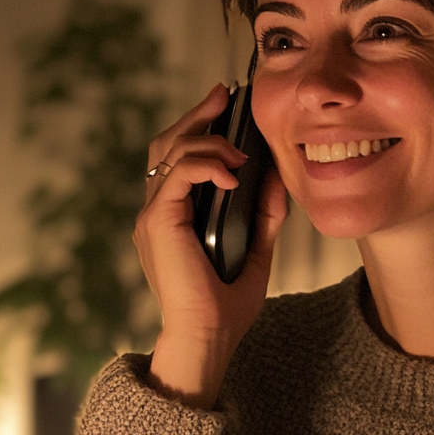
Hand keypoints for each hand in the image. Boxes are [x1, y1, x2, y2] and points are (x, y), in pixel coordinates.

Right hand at [133, 83, 287, 407]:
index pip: (178, 156)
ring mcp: (153, 215)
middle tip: (224, 96)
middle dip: (196, 115)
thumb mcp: (257, 248)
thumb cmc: (227, 303)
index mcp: (175, 214)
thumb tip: (280, 176)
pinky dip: (206, 166)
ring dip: (208, 140)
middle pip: (166, 144)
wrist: (209, 337)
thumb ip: (265, 213)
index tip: (226, 104)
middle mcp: (158, 210)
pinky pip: (178, 176)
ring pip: (169, 152)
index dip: (199, 125)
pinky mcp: (158, 223)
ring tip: (240, 149)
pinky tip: (234, 175)